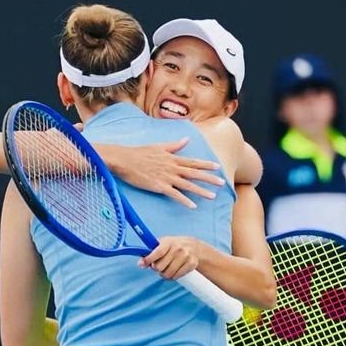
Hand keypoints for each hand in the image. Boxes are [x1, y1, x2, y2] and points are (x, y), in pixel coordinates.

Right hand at [98, 139, 225, 208]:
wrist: (124, 160)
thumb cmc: (139, 153)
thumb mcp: (158, 146)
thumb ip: (174, 145)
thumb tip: (186, 140)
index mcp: (172, 158)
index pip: (193, 162)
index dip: (206, 165)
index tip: (217, 167)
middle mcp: (172, 167)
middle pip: (194, 173)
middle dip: (209, 178)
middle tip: (222, 183)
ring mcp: (166, 177)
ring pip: (188, 185)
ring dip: (201, 191)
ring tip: (213, 196)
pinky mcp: (159, 186)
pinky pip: (174, 195)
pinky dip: (184, 200)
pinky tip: (193, 206)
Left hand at [139, 236, 201, 279]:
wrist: (193, 246)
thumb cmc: (173, 246)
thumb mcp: (162, 244)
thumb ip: (150, 253)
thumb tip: (141, 264)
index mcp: (169, 242)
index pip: (158, 252)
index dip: (149, 259)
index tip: (142, 264)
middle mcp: (178, 248)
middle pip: (160, 267)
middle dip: (157, 268)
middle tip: (159, 266)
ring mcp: (186, 256)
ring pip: (168, 274)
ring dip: (164, 274)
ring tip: (166, 269)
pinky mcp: (192, 264)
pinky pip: (176, 276)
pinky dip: (173, 276)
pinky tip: (173, 271)